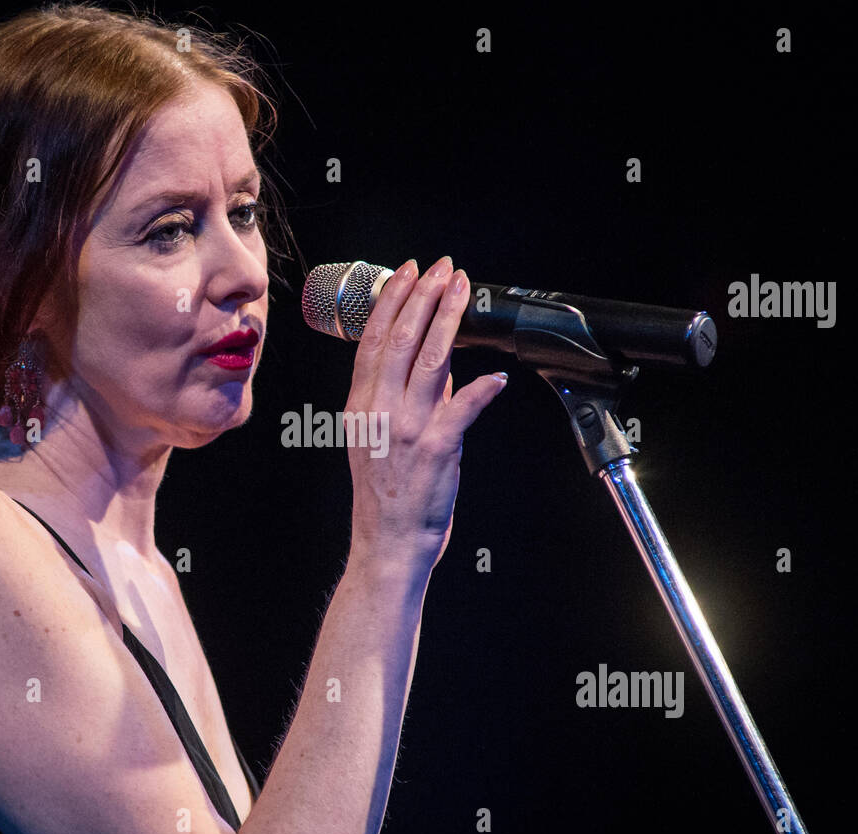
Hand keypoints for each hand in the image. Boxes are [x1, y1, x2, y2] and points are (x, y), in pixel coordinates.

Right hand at [344, 255, 507, 569]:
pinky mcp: (436, 448)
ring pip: (429, 361)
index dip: (391, 302)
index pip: (371, 340)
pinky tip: (497, 374)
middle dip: (423, 297)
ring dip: (449, 320)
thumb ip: (401, 401)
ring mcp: (408, 428)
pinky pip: (462, 408)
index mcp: (361, 406)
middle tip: (441, 268)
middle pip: (399, 340)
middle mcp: (380, 411)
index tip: (406, 273)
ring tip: (462, 291)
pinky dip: (480, 389)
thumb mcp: (377, 440)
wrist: (387, 542)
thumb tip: (434, 366)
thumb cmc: (384, 496)